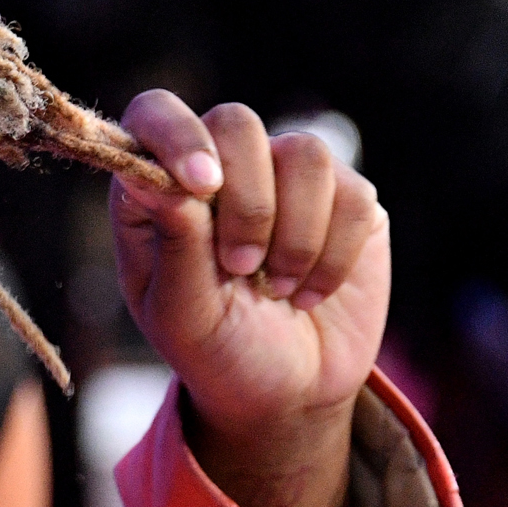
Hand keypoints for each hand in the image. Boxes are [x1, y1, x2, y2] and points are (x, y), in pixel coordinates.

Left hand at [111, 91, 387, 506]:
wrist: (286, 391)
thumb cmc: (216, 351)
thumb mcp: (183, 316)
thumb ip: (176, 246)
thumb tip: (165, 179)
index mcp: (159, 188)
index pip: (154, 114)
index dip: (177, 135)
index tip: (201, 186)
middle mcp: (221, 167)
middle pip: (237, 124)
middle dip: (247, 203)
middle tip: (241, 267)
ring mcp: (285, 177)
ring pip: (304, 153)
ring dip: (294, 234)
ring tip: (277, 288)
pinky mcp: (346, 198)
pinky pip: (354, 194)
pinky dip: (333, 255)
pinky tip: (310, 292)